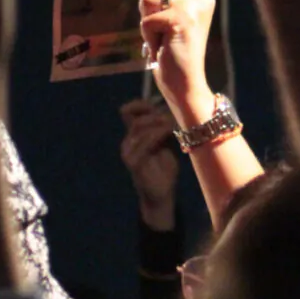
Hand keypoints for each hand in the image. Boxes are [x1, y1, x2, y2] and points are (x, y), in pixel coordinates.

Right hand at [119, 99, 178, 230]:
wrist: (161, 195)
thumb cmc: (164, 170)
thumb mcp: (165, 145)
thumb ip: (163, 129)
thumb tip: (168, 109)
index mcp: (133, 137)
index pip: (130, 113)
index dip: (141, 105)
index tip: (160, 104)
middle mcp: (127, 143)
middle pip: (137, 119)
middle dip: (155, 115)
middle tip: (171, 119)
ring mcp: (128, 153)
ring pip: (139, 128)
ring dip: (158, 124)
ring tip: (171, 125)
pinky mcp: (134, 163)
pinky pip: (144, 143)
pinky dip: (157, 135)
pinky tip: (168, 133)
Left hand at [138, 0, 216, 121]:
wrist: (184, 81)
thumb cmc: (172, 49)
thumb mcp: (168, 13)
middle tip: (158, 22)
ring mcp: (192, 5)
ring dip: (147, 20)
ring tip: (162, 36)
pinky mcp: (180, 19)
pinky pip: (147, 19)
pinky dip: (148, 35)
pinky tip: (163, 46)